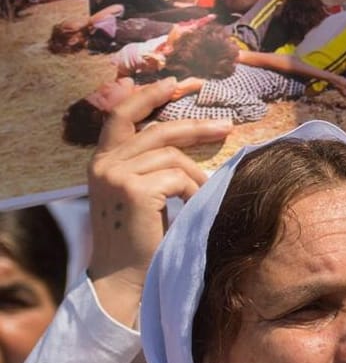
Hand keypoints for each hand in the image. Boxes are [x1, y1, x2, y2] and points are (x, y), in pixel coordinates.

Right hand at [86, 79, 230, 327]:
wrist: (127, 279)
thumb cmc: (142, 240)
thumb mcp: (141, 193)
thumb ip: (151, 165)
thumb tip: (193, 134)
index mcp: (101, 161)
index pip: (120, 115)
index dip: (148, 95)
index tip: (176, 83)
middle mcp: (103, 164)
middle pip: (156, 131)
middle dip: (194, 126)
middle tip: (227, 126)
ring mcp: (115, 176)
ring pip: (172, 157)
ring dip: (197, 176)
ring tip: (204, 195)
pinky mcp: (134, 190)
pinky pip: (179, 178)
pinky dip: (194, 192)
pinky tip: (193, 208)